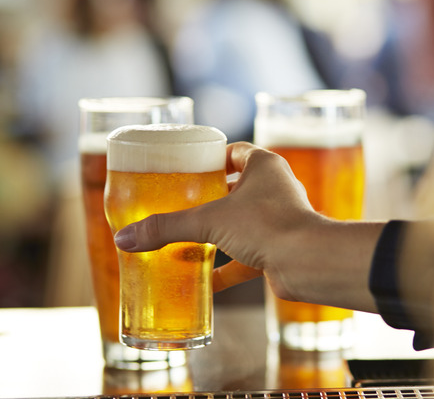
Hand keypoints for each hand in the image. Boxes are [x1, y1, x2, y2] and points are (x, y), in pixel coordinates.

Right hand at [114, 142, 383, 310]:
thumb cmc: (268, 225)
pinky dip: (226, 268)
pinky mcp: (279, 249)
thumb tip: (125, 238)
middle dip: (210, 198)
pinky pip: (247, 256)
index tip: (187, 168)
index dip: (211, 158)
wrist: (308, 263)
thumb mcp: (209, 221)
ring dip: (217, 233)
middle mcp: (274, 188)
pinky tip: (204, 281)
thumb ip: (167, 227)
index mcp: (263, 166)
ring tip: (186, 240)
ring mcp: (279, 220)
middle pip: (236, 188)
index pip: (234, 152)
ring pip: (241, 223)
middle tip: (180, 204)